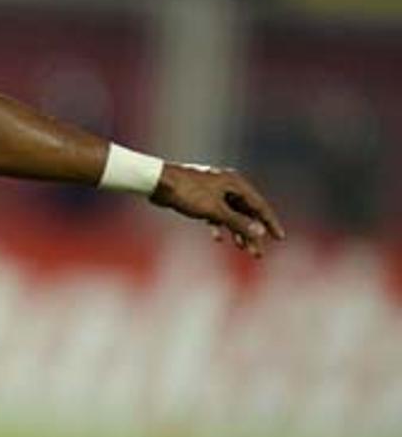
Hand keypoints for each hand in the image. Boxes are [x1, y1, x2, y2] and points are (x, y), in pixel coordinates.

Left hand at [152, 163, 286, 258]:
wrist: (157, 182)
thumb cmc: (186, 193)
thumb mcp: (214, 210)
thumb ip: (237, 222)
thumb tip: (259, 233)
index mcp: (236, 183)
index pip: (259, 206)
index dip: (270, 224)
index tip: (279, 239)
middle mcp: (228, 184)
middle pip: (246, 212)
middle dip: (252, 234)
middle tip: (257, 254)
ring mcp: (215, 190)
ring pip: (231, 214)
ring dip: (236, 232)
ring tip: (241, 249)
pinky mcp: (201, 196)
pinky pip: (216, 213)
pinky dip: (218, 225)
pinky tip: (217, 238)